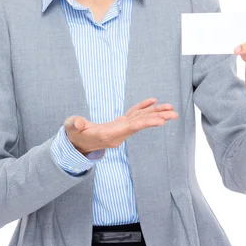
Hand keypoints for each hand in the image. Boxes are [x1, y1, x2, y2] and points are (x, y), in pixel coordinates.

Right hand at [64, 98, 178, 155]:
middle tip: (175, 114)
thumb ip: (75, 125)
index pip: (131, 128)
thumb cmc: (73, 135)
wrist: (76, 143)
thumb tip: (79, 124)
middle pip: (141, 124)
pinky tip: (153, 101)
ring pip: (140, 120)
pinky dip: (143, 108)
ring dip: (155, 113)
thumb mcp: (71, 129)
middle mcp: (118, 133)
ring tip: (170, 108)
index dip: (146, 123)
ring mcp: (120, 129)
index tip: (161, 121)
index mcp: (109, 134)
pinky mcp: (119, 124)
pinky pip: (134, 116)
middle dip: (158, 118)